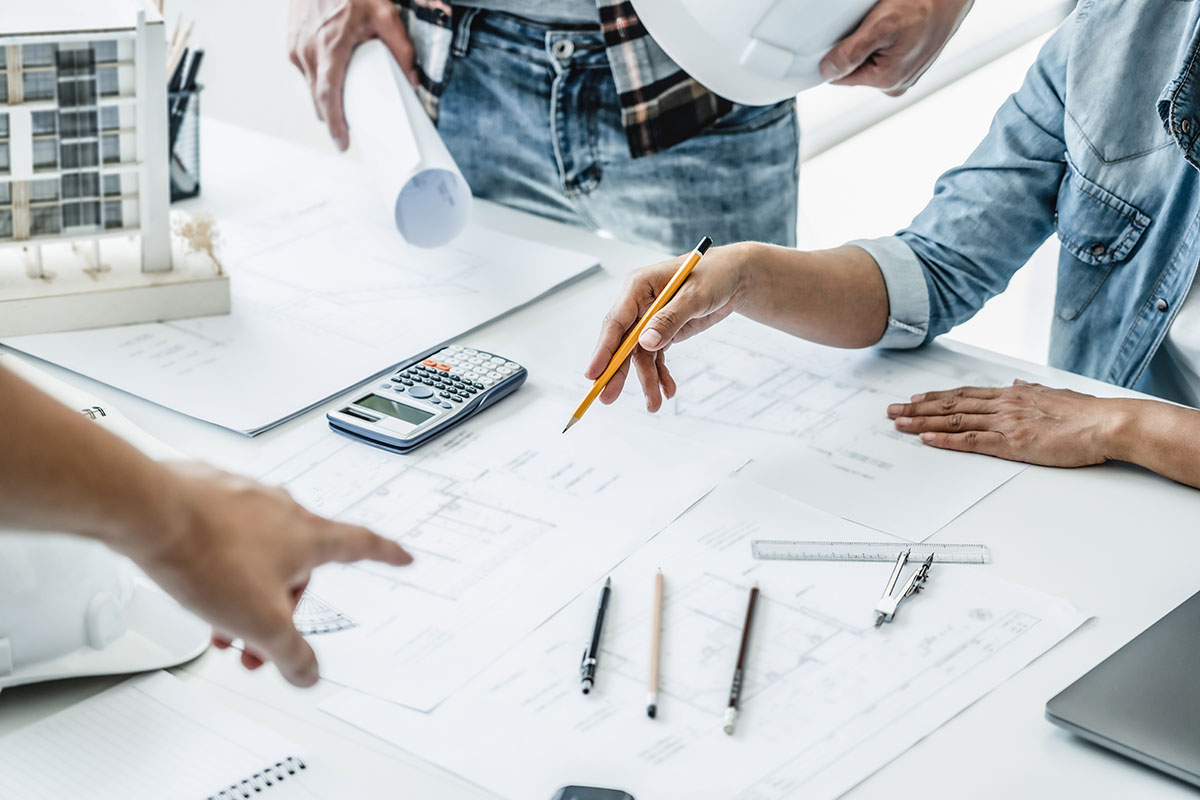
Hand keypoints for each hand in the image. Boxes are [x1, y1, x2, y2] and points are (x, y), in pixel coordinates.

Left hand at [119, 462, 411, 686]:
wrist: (148, 512)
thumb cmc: (206, 554)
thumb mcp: (259, 623)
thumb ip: (290, 652)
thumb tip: (307, 672)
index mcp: (307, 535)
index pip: (362, 545)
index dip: (386, 555)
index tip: (401, 556)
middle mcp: (281, 509)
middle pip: (299, 564)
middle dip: (282, 604)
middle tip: (259, 638)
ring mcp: (244, 498)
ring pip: (258, 551)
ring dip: (246, 588)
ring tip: (217, 616)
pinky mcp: (208, 494)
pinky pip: (226, 533)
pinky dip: (219, 561)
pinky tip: (196, 577)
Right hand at [288, 0, 416, 149]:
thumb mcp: (385, 14)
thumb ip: (402, 48)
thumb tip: (413, 80)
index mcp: (329, 45)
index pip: (327, 95)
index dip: (334, 123)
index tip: (342, 142)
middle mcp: (307, 49)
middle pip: (318, 98)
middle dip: (333, 117)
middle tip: (350, 129)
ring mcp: (295, 46)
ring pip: (310, 86)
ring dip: (325, 98)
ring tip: (344, 101)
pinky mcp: (291, 43)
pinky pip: (304, 72)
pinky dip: (318, 80)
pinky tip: (332, 77)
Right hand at [585, 245, 750, 411]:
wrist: (734, 277)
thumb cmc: (715, 275)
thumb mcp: (696, 296)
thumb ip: (670, 319)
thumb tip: (645, 343)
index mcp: (638, 287)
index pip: (616, 321)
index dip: (603, 349)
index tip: (593, 373)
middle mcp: (638, 304)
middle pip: (622, 342)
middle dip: (617, 371)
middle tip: (607, 397)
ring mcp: (649, 319)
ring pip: (640, 355)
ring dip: (647, 380)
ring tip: (654, 404)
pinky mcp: (662, 332)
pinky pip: (655, 357)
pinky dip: (661, 375)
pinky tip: (668, 390)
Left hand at [819, 0, 973, 95]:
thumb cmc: (921, 5)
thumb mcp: (879, 26)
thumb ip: (850, 54)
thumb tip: (827, 72)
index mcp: (886, 81)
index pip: (840, 78)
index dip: (836, 56)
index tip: (846, 35)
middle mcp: (896, 85)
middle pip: (856, 70)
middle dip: (856, 48)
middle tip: (871, 24)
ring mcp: (906, 76)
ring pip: (871, 62)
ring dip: (872, 44)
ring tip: (887, 24)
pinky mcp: (912, 65)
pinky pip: (886, 57)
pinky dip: (886, 42)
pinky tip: (896, 27)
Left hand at [886, 380, 1124, 466]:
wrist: (1107, 422)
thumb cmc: (1086, 413)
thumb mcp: (1053, 393)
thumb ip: (1030, 389)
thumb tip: (1015, 382)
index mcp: (1012, 394)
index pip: (964, 394)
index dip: (936, 397)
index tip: (915, 398)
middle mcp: (1003, 404)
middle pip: (951, 405)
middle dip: (918, 408)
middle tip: (892, 411)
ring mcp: (1006, 423)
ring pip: (954, 421)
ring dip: (922, 423)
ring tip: (899, 424)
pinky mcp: (1013, 443)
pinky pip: (971, 441)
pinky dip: (946, 440)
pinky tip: (927, 439)